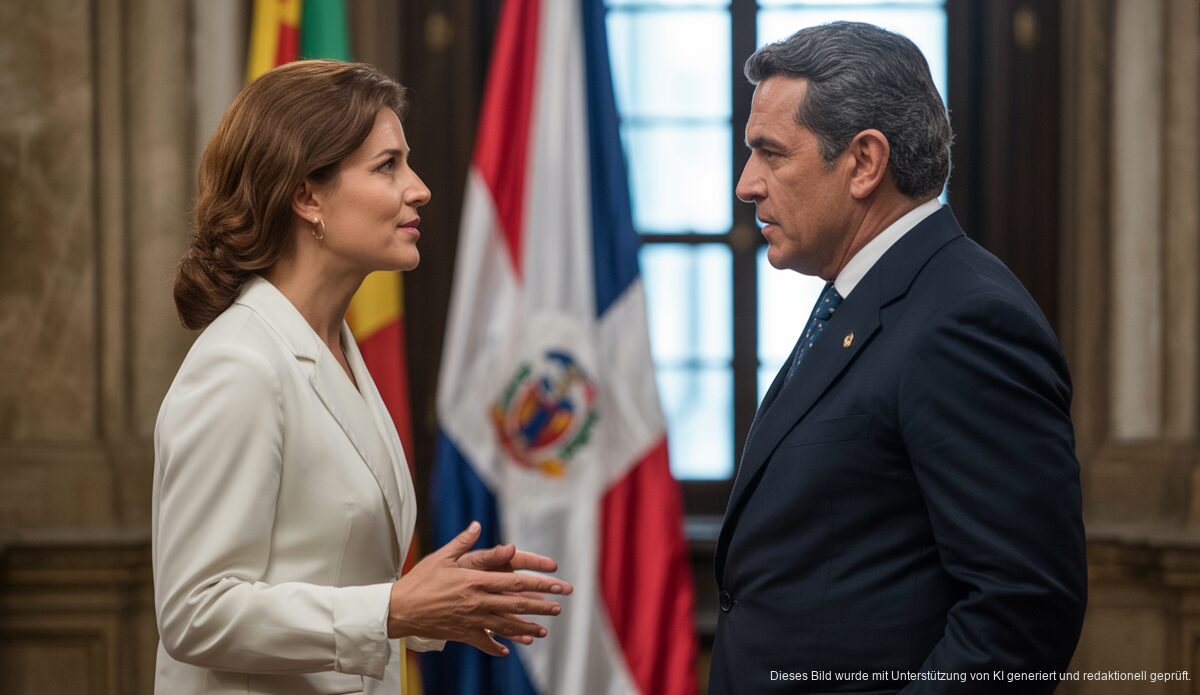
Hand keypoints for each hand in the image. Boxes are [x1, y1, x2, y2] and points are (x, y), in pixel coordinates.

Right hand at [387, 521, 571, 655]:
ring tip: (543, 630)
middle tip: (559, 606)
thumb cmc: (420, 580)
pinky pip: (484, 642)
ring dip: (527, 628)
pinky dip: (497, 646)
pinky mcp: (463, 634)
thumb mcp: (442, 556)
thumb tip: (477, 525)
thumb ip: (463, 542)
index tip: (557, 583)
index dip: (540, 583)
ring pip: (507, 625)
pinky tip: (507, 650)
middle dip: (541, 605)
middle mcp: (478, 600)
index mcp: (476, 579)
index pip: (516, 580)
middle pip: (517, 603)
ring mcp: (472, 620)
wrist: (399, 609)